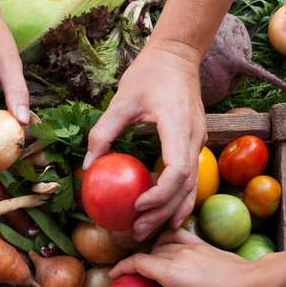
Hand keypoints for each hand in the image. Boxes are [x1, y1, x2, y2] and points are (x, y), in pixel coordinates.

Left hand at [84, 41, 206, 240]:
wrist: (178, 55)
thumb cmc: (150, 73)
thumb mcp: (122, 100)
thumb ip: (104, 131)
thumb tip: (87, 164)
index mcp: (179, 127)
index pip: (177, 171)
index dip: (160, 194)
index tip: (137, 205)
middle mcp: (194, 139)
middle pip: (185, 187)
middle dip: (162, 213)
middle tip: (137, 231)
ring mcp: (198, 143)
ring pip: (191, 187)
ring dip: (171, 212)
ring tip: (148, 230)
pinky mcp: (194, 145)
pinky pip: (190, 179)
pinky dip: (179, 200)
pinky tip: (165, 216)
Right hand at [110, 230, 282, 286]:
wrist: (259, 285)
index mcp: (172, 272)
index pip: (137, 263)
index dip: (121, 268)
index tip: (112, 277)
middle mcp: (178, 255)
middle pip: (147, 254)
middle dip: (134, 265)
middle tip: (130, 281)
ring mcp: (191, 246)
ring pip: (160, 244)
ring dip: (150, 254)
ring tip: (146, 268)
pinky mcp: (202, 244)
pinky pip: (176, 236)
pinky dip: (166, 240)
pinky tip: (166, 249)